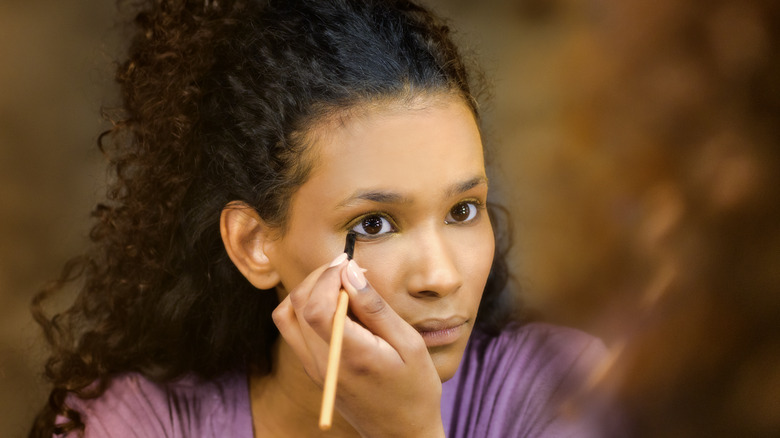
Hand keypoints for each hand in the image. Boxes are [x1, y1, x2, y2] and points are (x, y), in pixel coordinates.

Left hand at [272, 256, 444, 437]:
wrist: (401, 434)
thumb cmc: (414, 389)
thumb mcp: (408, 344)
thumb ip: (376, 307)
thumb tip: (350, 272)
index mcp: (350, 356)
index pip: (316, 307)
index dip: (328, 277)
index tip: (349, 263)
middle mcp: (323, 363)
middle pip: (297, 305)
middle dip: (319, 277)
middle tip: (347, 269)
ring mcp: (313, 368)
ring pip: (286, 316)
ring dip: (308, 291)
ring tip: (340, 284)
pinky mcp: (312, 369)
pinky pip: (292, 329)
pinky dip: (305, 308)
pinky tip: (335, 305)